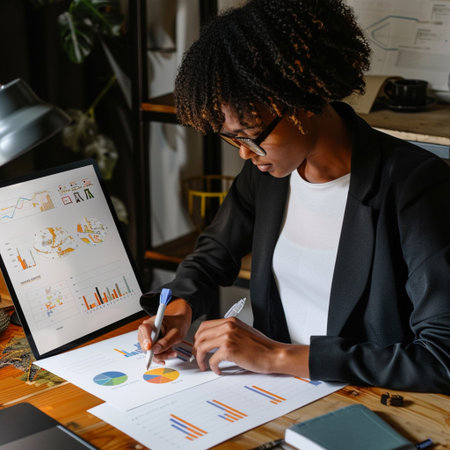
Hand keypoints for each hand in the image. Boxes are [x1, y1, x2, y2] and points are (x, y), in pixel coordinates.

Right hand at [138, 298, 191, 363]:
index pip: (144, 329)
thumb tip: (155, 350)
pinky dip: (162, 356)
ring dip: (162, 355)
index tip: (149, 347)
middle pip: (145, 344)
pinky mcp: (152, 347)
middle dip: (157, 351)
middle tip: (169, 351)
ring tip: (172, 352)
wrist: (180, 324)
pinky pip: (154, 355)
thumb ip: (166, 341)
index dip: (145, 339)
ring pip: (150, 352)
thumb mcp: (176, 332)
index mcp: (152, 322)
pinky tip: (170, 353)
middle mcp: (148, 331)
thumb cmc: (178, 324)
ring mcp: (149, 339)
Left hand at [192, 317, 309, 376]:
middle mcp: (228, 326)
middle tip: (197, 357)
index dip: (199, 337)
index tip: (198, 345)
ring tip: (203, 365)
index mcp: (230, 321)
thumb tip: (215, 339)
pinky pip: (212, 359)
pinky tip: (218, 370)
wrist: (274, 354)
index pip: (205, 326)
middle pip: (200, 335)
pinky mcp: (229, 350)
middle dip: (196, 347)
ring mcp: (227, 337)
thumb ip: (230, 331)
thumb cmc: (262, 346)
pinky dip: (212, 367)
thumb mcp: (243, 331)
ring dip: (200, 358)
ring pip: (202, 347)